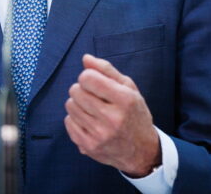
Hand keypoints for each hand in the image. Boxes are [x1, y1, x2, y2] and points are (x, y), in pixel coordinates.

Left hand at [64, 54, 160, 177]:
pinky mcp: (89, 146)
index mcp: (125, 100)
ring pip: (70, 105)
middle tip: (94, 96)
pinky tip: (88, 121)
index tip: (95, 82)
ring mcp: (99, 135)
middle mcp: (112, 119)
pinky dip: (75, 118)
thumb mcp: (129, 89)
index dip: (88, 76)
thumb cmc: (134, 114)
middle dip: (82, 89)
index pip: (88, 78)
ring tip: (92, 109)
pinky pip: (68, 122)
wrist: (142, 151)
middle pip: (76, 91)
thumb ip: (107, 70)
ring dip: (78, 103)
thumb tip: (85, 58)